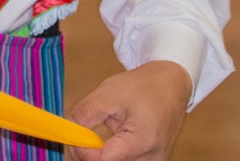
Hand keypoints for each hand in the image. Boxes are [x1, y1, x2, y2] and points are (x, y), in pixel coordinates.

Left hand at [68, 61, 192, 160]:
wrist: (171, 86)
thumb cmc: (142, 87)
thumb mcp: (109, 92)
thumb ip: (86, 113)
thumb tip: (68, 133)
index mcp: (143, 141)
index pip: (104, 160)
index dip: (84, 151)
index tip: (76, 135)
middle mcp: (152, 159)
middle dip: (90, 155)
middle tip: (83, 135)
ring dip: (101, 156)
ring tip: (100, 136)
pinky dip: (113, 156)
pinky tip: (110, 143)